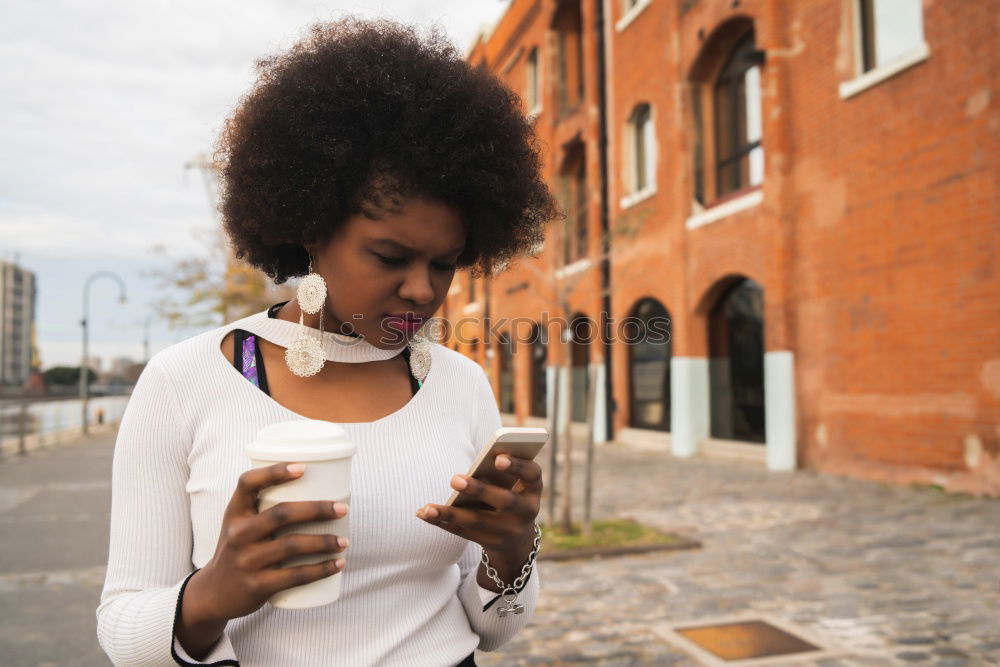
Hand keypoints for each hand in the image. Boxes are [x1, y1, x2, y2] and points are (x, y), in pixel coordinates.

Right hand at [183, 463, 348, 625]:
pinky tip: (338, 564)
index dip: (274, 472)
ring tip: (344, 541)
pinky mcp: (257, 586)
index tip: (303, 468)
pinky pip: (295, 576)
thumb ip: (265, 507)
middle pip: (282, 513)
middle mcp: (238, 534)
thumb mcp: (240, 524)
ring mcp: (246, 561)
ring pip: (293, 545)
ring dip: (324, 542)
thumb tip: (317, 487)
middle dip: (317, 509)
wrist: (214, 594)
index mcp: (235, 512)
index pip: (248, 483)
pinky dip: (321, 570)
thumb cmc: (239, 549)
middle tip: (342, 509)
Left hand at [416, 454, 541, 553]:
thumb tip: (475, 464)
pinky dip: (443, 522)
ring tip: (428, 508)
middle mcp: (526, 511)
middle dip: (479, 490)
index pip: (531, 474)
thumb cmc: (511, 494)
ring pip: (478, 522)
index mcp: (533, 489)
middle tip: (454, 479)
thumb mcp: (515, 483)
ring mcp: (509, 531)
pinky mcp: (490, 543)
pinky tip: (425, 513)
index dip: (517, 465)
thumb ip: (500, 471)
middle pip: (505, 501)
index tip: (497, 458)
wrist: (517, 538)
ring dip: (450, 514)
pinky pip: (464, 532)